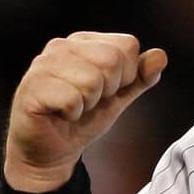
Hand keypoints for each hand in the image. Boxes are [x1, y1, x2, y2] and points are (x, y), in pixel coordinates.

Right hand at [4, 32, 166, 192]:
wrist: (53, 151)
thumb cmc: (84, 119)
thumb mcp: (120, 96)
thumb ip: (141, 77)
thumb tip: (161, 55)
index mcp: (85, 42)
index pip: (127, 45)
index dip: (126, 75)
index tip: (107, 90)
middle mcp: (62, 46)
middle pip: (112, 60)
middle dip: (109, 89)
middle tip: (90, 101)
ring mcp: (43, 65)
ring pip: (92, 80)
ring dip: (89, 104)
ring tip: (74, 108)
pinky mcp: (32, 88)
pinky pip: (72, 99)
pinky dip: (72, 114)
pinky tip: (61, 114)